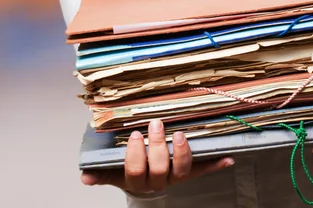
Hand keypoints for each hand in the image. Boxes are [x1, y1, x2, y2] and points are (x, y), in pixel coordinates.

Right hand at [81, 118, 233, 190]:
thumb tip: (85, 176)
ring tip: (179, 135)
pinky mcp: (190, 173)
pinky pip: (204, 170)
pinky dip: (216, 164)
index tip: (135, 134)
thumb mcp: (113, 174)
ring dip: (182, 153)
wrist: (146, 188)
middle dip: (158, 146)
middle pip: (160, 168)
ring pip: (182, 170)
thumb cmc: (130, 173)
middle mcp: (158, 181)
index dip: (136, 154)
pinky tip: (228, 158)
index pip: (136, 170)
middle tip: (156, 124)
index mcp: (137, 181)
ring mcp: (176, 177)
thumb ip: (101, 173)